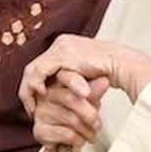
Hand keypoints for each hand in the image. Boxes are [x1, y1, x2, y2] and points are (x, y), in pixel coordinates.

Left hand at [18, 34, 150, 115]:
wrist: (122, 64)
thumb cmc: (108, 74)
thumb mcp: (83, 78)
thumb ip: (70, 82)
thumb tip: (61, 97)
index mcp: (65, 47)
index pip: (42, 66)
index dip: (35, 85)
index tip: (36, 103)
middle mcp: (61, 43)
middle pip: (35, 66)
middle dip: (29, 89)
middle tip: (30, 108)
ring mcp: (60, 47)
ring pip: (34, 69)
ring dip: (30, 89)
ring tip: (33, 105)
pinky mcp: (62, 54)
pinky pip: (41, 70)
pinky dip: (37, 84)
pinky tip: (41, 95)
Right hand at [31, 69, 111, 146]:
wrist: (63, 140)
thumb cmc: (74, 114)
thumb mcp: (88, 100)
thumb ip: (94, 90)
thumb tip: (104, 80)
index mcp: (56, 82)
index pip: (66, 77)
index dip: (79, 81)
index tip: (104, 82)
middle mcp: (45, 95)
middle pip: (71, 99)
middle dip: (91, 114)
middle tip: (98, 125)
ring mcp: (41, 112)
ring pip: (72, 119)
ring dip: (88, 131)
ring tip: (92, 135)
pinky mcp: (40, 130)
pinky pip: (67, 134)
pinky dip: (79, 139)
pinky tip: (81, 140)